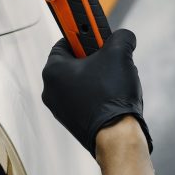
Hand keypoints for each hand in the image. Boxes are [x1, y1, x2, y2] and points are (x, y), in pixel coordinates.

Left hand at [41, 29, 152, 156]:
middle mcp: (51, 90)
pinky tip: (114, 98)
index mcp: (53, 71)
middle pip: (75, 63)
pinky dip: (99, 95)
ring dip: (100, 78)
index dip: (85, 37)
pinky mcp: (73, 122)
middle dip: (96, 59)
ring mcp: (60, 109)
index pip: (65, 42)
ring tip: (116, 81)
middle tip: (112, 60)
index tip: (99, 38)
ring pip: (82, 82)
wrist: (117, 138)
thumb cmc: (111, 96)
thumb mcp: (119, 53)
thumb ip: (121, 37)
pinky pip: (85, 100)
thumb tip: (124, 37)